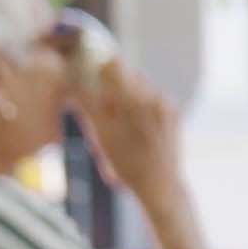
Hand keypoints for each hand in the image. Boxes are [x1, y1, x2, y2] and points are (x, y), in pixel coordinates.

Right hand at [74, 59, 182, 200]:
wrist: (161, 184)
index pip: (114, 63)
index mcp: (131, 100)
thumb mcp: (101, 135)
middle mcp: (152, 97)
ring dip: (130, 95)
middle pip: (128, 73)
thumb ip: (88, 104)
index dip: (101, 69)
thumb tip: (73, 83)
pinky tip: (139, 126)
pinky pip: (154, 98)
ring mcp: (166, 104)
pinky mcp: (174, 112)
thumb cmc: (125, 163)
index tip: (94, 81)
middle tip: (107, 106)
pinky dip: (143, 106)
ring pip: (142, 86)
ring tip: (124, 120)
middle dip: (115, 84)